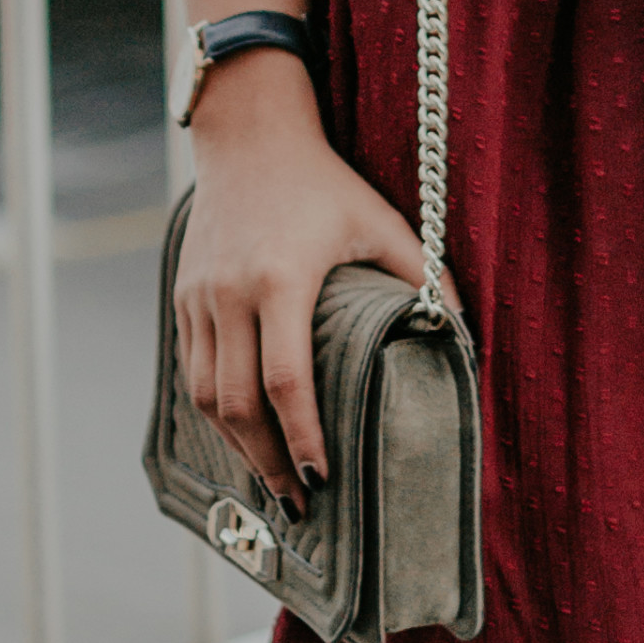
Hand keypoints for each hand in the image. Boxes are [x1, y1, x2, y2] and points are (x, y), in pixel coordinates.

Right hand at [173, 64, 425, 506]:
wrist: (248, 137)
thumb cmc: (324, 183)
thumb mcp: (381, 221)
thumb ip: (422, 274)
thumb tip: (461, 330)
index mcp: (281, 280)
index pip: (286, 381)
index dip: (302, 438)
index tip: (323, 478)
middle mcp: (231, 294)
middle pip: (237, 404)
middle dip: (267, 462)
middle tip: (298, 504)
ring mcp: (198, 298)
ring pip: (206, 397)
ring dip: (238, 447)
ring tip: (273, 481)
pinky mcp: (182, 299)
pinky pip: (193, 372)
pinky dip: (216, 414)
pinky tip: (245, 436)